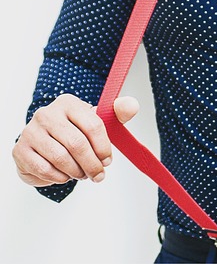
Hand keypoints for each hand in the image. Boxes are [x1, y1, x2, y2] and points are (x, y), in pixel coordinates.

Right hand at [12, 94, 138, 186]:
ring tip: (82, 174)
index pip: (93, 125)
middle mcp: (46, 114)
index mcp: (68, 103)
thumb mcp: (96, 119)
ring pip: (60, 158)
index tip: (108, 161)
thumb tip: (132, 105)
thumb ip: (116, 113)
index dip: (104, 147)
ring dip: (76, 172)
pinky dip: (59, 177)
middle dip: (92, 164)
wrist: (43, 141)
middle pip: (76, 144)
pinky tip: (65, 176)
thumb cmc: (74, 130)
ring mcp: (30, 132)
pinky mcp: (20, 150)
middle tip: (98, 175)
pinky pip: (44, 169)